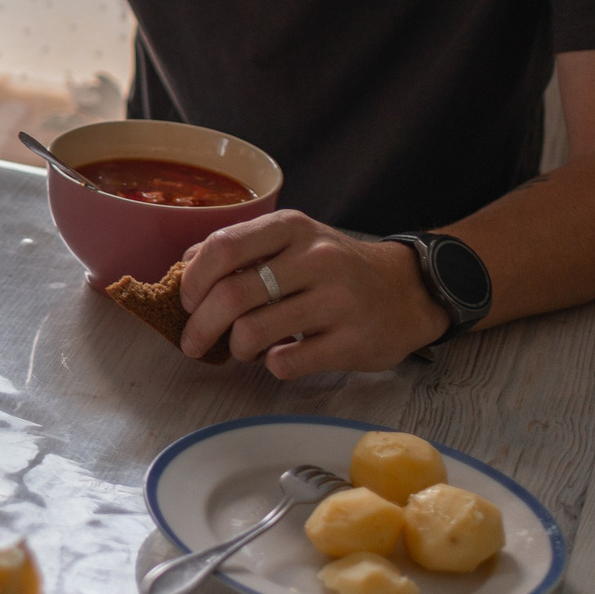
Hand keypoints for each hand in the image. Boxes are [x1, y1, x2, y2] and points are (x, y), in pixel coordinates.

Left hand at [179, 210, 451, 376]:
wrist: (408, 290)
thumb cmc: (335, 269)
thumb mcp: (292, 242)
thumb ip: (242, 250)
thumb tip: (186, 268)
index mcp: (292, 228)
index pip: (223, 248)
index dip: (193, 281)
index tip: (188, 302)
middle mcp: (316, 258)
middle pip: (232, 295)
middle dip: (200, 326)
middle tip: (192, 342)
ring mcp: (337, 300)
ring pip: (253, 332)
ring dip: (236, 348)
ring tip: (243, 348)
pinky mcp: (353, 341)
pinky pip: (287, 362)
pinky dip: (271, 365)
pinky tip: (280, 356)